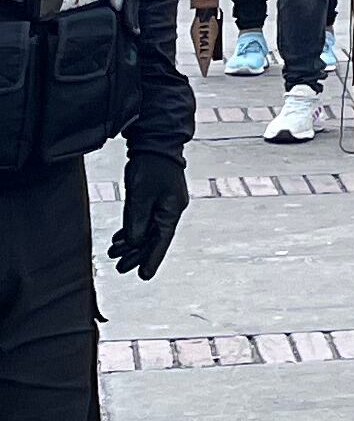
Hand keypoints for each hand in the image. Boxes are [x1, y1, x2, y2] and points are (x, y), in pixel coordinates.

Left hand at [106, 149, 185, 281]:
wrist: (155, 144)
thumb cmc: (150, 168)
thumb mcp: (140, 197)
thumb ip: (137, 222)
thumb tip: (135, 243)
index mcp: (171, 210)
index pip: (162, 240)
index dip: (152, 259)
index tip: (144, 276)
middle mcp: (171, 209)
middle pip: (154, 238)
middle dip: (137, 254)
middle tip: (120, 268)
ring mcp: (164, 203)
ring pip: (148, 229)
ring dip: (132, 243)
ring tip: (114, 254)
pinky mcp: (156, 197)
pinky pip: (145, 220)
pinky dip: (133, 230)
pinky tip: (121, 238)